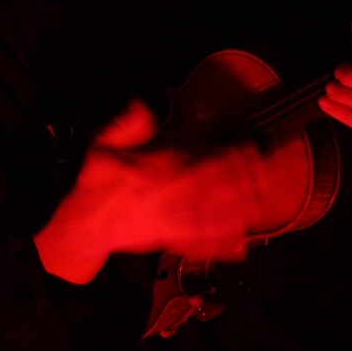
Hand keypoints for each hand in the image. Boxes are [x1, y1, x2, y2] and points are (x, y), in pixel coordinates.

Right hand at [35, 99, 309, 282]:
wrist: (83, 226)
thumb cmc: (96, 181)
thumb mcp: (101, 146)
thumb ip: (125, 126)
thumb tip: (142, 105)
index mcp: (150, 172)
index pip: (193, 163)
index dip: (223, 157)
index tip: (247, 149)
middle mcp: (163, 199)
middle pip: (209, 191)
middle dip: (240, 182)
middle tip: (268, 172)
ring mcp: (166, 223)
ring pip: (208, 218)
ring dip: (237, 211)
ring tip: (263, 201)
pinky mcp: (167, 241)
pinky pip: (197, 244)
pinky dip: (219, 245)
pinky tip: (242, 244)